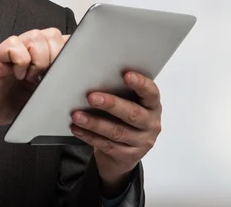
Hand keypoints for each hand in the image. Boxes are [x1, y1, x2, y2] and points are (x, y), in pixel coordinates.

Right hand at [0, 28, 68, 128]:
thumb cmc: (3, 104)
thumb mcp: (37, 99)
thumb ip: (53, 88)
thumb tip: (74, 87)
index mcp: (40, 58)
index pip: (63, 41)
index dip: (70, 51)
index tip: (70, 71)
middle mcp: (27, 50)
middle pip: (53, 34)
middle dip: (56, 55)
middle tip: (48, 77)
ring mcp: (12, 51)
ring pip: (36, 36)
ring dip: (39, 58)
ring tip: (31, 78)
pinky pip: (14, 45)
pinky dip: (21, 61)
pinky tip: (17, 75)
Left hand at [70, 72, 161, 196]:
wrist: (126, 153)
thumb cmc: (124, 118)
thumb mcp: (128, 103)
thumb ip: (119, 92)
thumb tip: (94, 79)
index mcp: (153, 106)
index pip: (151, 93)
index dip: (141, 84)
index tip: (126, 75)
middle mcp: (151, 124)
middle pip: (132, 114)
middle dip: (111, 104)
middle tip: (91, 97)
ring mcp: (141, 142)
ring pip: (117, 132)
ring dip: (94, 123)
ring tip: (77, 116)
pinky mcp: (128, 156)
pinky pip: (106, 145)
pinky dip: (89, 136)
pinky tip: (77, 128)